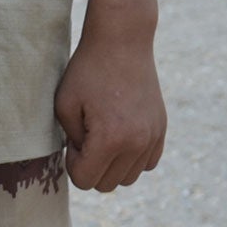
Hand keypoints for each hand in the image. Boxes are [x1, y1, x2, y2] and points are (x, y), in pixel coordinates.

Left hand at [54, 25, 165, 191]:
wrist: (122, 42)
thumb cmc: (87, 71)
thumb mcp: (64, 105)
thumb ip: (72, 141)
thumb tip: (84, 162)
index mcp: (110, 139)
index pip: (85, 180)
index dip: (72, 163)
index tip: (72, 140)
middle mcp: (136, 144)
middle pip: (107, 184)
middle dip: (91, 166)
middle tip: (85, 136)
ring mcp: (153, 138)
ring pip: (129, 178)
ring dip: (112, 165)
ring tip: (102, 135)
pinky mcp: (161, 130)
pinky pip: (147, 164)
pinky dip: (132, 157)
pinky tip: (120, 134)